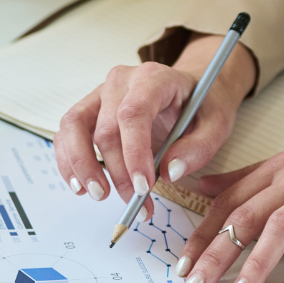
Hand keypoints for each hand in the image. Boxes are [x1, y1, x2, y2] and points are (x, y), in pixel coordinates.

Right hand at [54, 33, 255, 217]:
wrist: (189, 88)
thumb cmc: (201, 105)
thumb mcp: (217, 124)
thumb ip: (199, 148)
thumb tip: (170, 172)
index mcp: (153, 78)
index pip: (133, 114)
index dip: (134, 153)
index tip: (144, 187)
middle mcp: (120, 82)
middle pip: (105, 130)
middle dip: (117, 173)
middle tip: (135, 203)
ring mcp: (99, 94)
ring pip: (74, 128)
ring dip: (82, 167)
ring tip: (98, 195)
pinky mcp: (87, 111)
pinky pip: (66, 135)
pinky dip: (68, 162)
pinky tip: (80, 187)